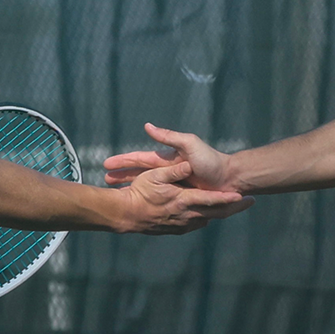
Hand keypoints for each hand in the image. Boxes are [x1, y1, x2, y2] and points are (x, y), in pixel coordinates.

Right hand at [104, 123, 233, 191]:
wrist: (229, 179)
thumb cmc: (210, 161)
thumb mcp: (188, 144)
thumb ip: (169, 137)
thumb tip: (147, 126)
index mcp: (167, 162)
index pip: (140, 160)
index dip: (123, 162)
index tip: (105, 164)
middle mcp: (168, 175)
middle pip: (139, 176)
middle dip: (122, 178)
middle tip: (105, 181)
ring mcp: (173, 189)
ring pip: (148, 190)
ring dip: (131, 191)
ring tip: (116, 194)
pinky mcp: (180, 201)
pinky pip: (160, 202)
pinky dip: (148, 203)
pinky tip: (139, 207)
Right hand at [117, 158, 253, 233]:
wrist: (127, 216)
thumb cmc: (140, 194)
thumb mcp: (154, 177)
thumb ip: (173, 170)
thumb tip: (187, 165)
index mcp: (184, 200)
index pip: (212, 199)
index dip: (227, 198)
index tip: (243, 195)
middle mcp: (187, 215)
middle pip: (216, 212)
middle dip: (234, 207)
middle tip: (250, 201)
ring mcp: (182, 224)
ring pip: (207, 219)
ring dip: (220, 214)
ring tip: (233, 207)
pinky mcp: (176, 230)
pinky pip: (195, 225)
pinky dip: (204, 219)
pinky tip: (207, 217)